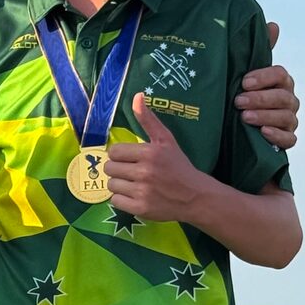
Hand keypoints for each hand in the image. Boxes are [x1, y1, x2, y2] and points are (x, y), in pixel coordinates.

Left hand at [104, 96, 206, 221]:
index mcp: (149, 152)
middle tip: (131, 172)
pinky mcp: (140, 208)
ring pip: (112, 185)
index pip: (114, 152)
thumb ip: (148, 120)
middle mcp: (144, 172)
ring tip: (134, 184)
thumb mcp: (166, 140)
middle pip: (110, 168)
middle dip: (118, 170)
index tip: (130, 159)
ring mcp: (142, 192)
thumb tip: (137, 96)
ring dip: (120, 185)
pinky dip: (122, 200)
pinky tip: (135, 196)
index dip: (120, 155)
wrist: (195, 196)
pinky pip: (115, 201)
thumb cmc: (178, 166)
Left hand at [235, 20, 298, 148]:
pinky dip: (277, 136)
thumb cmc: (241, 96)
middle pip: (283, 97)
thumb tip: (273, 25)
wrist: (232, 129)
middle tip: (238, 101)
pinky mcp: (286, 140)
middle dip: (260, 99)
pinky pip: (290, 140)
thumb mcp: (244, 75)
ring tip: (244, 117)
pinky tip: (263, 133)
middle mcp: (288, 100)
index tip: (244, 82)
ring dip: (265, 116)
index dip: (264, 77)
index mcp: (280, 82)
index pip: (280, 74)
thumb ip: (258, 52)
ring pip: (286, 117)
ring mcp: (289, 120)